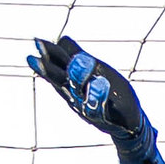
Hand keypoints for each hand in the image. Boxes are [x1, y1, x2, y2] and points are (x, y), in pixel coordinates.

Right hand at [27, 35, 157, 163]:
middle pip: (60, 79)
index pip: (57, 65)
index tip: (37, 41)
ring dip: (79, 77)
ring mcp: (87, 106)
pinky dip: (100, 96)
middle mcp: (75, 94)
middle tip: (38, 56)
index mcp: (71, 80)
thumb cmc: (109, 92)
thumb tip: (63, 40)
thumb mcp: (94, 71)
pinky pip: (99, 109)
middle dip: (49, 69)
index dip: (49, 52)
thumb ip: (79, 59)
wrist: (127, 123)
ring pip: (79, 93)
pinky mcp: (104, 118)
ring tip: (81, 60)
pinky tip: (101, 83)